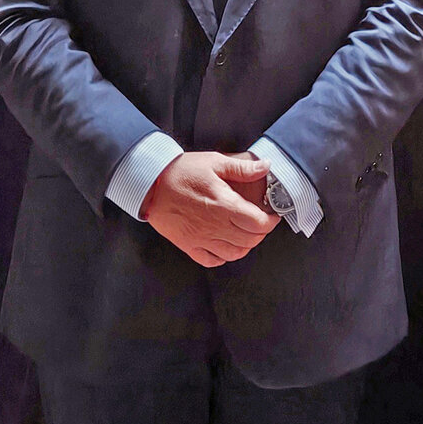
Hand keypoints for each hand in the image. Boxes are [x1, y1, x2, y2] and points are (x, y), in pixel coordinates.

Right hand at [140, 151, 278, 267]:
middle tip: (261, 223)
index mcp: (224, 205)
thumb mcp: (214, 162)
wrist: (149, 184)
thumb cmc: (180, 172)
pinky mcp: (188, 245)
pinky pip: (212, 261)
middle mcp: (215, 226)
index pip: (258, 224)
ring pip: (234, 254)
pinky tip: (225, 246)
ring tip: (246, 234)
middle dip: (261, 233)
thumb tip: (265, 166)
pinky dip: (223, 258)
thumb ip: (242, 168)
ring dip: (246, 246)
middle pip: (250, 240)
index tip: (273, 216)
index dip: (271, 222)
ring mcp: (201, 239)